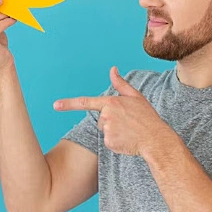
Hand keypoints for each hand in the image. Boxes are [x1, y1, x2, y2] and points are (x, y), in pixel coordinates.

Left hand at [53, 67, 175, 156]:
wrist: (156, 139)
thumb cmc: (147, 117)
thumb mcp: (136, 97)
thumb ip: (121, 84)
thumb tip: (112, 69)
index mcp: (111, 102)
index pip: (86, 102)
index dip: (68, 104)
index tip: (55, 105)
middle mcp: (107, 115)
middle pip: (100, 119)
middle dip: (111, 121)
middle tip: (128, 123)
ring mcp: (107, 130)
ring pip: (104, 130)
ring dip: (114, 131)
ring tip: (129, 131)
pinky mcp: (109, 143)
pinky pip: (108, 142)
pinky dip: (116, 142)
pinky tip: (127, 140)